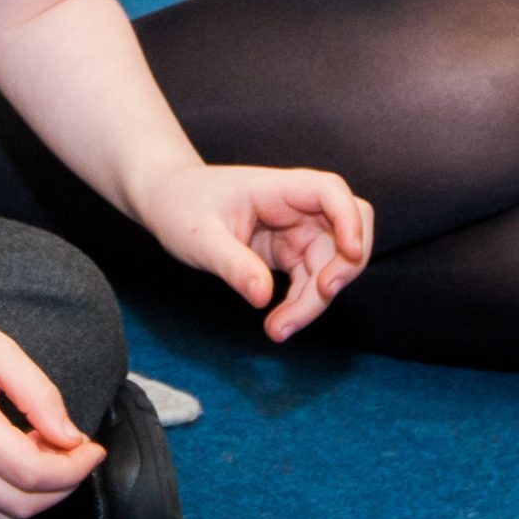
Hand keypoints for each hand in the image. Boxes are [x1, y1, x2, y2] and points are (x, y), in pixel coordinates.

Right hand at [0, 292, 105, 518]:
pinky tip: (18, 457)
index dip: (75, 468)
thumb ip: (39, 394)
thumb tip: (71, 436)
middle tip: (79, 451)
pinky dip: (10, 496)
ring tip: (49, 452)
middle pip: (22, 504)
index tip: (94, 447)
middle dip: (64, 486)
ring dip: (38, 495)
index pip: (34, 473)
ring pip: (2, 514)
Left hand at [137, 162, 374, 340]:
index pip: (331, 191)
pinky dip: (301, 304)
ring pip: (330, 264)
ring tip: (279, 330)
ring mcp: (296, 230)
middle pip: (344, 233)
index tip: (350, 252)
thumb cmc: (181, 206)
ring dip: (316, 300)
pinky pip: (310, 279)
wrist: (168, 201)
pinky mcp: (289, 252)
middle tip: (320, 298)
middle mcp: (297, 206)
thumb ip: (233, 265)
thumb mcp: (200, 238)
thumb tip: (264, 297)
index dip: (350, 219)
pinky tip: (278, 324)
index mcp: (279, 187)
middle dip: (341, 269)